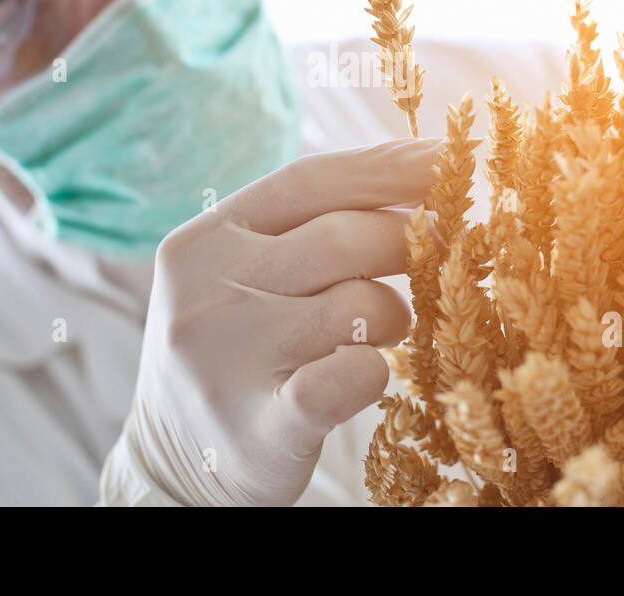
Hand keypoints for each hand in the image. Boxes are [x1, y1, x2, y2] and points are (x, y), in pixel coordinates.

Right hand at [100, 137, 440, 505]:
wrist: (174, 464)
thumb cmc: (236, 351)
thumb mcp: (243, 276)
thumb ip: (308, 227)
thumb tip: (419, 179)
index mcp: (204, 240)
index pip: (308, 181)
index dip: (388, 166)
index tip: (450, 159)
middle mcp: (206, 292)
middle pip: (341, 238)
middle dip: (406, 243)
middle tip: (433, 260)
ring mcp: (228, 360)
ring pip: (357, 303)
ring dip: (394, 314)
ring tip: (382, 329)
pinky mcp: (260, 427)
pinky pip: (351, 375)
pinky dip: (374, 369)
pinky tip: (363, 374)